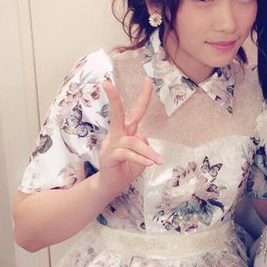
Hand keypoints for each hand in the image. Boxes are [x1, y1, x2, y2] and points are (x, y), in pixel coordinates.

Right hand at [99, 77, 161, 196]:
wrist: (110, 185)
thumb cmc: (126, 168)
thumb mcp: (140, 156)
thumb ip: (143, 145)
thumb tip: (143, 138)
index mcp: (125, 131)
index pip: (135, 111)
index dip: (142, 96)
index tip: (148, 80)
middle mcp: (116, 134)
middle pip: (117, 114)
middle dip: (114, 99)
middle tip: (109, 84)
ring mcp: (111, 145)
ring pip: (132, 141)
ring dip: (147, 152)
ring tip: (157, 161)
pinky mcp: (109, 157)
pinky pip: (127, 154)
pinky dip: (140, 158)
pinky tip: (148, 164)